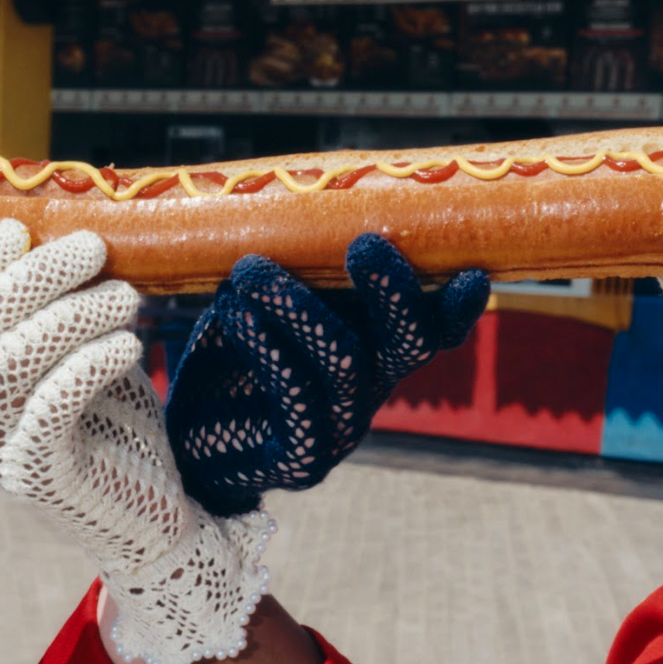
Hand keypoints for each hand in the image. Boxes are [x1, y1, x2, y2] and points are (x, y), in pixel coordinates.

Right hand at [0, 221, 271, 663]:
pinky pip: (48, 407)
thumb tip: (74, 239)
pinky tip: (130, 344)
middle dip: (36, 275)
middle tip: (95, 248)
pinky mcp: (39, 477)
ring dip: (73, 314)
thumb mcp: (88, 361)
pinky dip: (88, 363)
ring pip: (11, 360)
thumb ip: (65, 315)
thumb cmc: (119, 432)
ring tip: (128, 296)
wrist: (151, 521)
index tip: (22, 229)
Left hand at [165, 235, 489, 514]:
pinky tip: (236, 314)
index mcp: (375, 348)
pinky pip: (296, 397)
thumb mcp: (262, 308)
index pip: (433, 329)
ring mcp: (341, 427)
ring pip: (345, 361)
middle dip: (396, 293)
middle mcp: (371, 386)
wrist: (190, 446)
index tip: (472, 274)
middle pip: (411, 343)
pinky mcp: (301, 457)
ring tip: (250, 271)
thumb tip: (284, 206)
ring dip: (299, 307)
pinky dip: (267, 347)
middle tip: (365, 245)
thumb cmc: (232, 361)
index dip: (458, 306)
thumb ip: (287, 270)